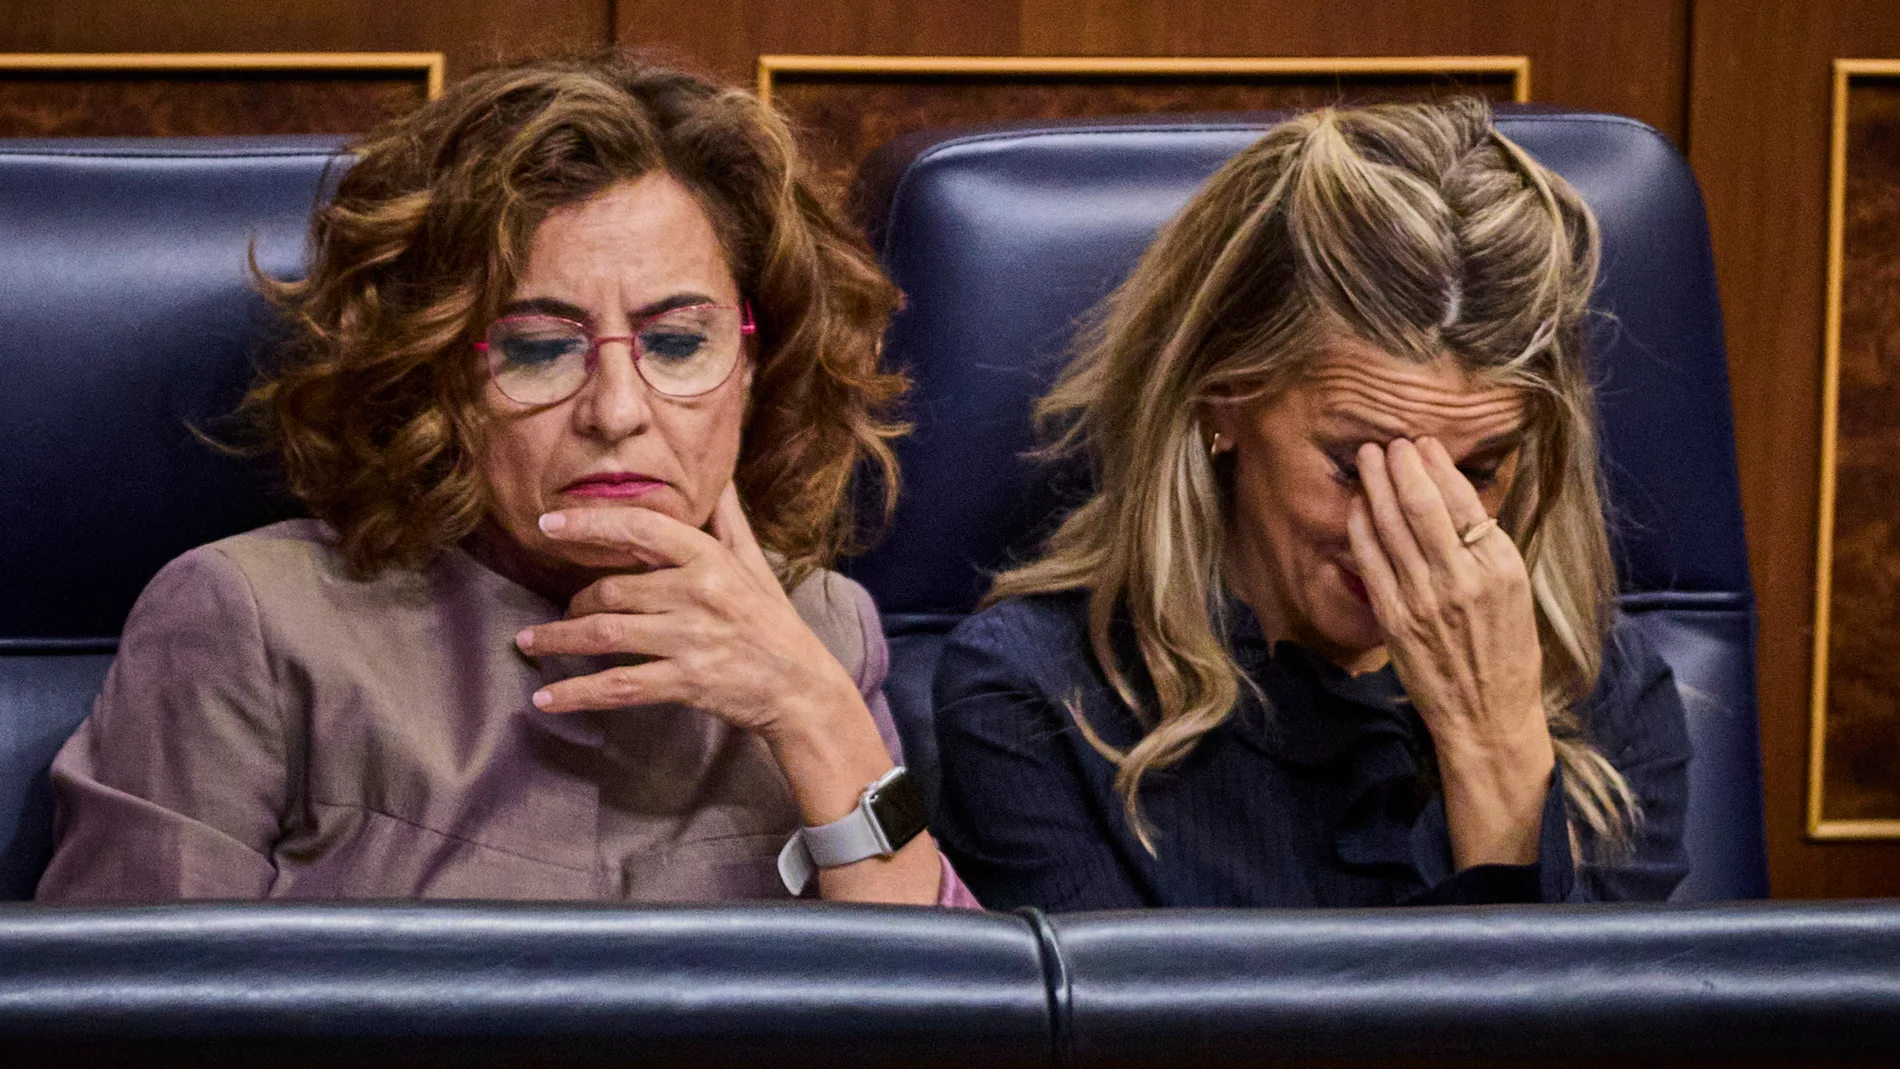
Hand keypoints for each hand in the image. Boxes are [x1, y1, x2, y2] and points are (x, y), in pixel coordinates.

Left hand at [517, 484, 863, 746]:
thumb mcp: (752, 563)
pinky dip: (578, 692)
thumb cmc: (771, 621)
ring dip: (559, 639)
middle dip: (573, 602)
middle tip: (559, 610)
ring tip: (530, 642)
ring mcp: (692, 638)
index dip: (590, 523)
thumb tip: (719, 474)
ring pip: (606, 634)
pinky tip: (546, 699)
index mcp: (709, 558)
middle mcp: (698, 593)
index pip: (639, 528)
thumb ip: (727, 519)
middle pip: (612, 590)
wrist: (801, 686)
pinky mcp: (687, 681)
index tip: (548, 524)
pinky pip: (620, 685)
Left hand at [1345, 437, 1555, 867]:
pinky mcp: (1395, 619)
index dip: (1435, 466)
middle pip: (1422, 505)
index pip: (1462, 500)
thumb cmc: (1506, 652)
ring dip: (1376, 486)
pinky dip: (1362, 528)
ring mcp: (1425, 599)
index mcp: (1500, 566)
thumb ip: (1485, 547)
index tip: (1420, 444)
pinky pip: (1371, 561)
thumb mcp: (1513, 591)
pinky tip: (1358, 507)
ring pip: (1392, 527)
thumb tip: (1455, 498)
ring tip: (1368, 459)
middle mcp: (1462, 578)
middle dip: (1399, 466)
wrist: (1488, 715)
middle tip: (1386, 442)